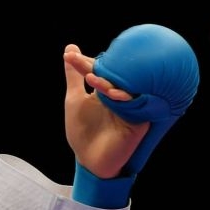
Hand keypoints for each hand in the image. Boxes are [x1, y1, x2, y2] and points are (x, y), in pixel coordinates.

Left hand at [63, 44, 149, 179]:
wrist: (90, 161)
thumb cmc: (82, 132)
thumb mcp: (74, 100)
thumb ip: (73, 77)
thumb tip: (69, 48)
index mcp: (107, 88)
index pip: (100, 69)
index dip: (85, 63)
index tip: (70, 56)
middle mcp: (121, 94)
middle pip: (115, 74)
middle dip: (98, 67)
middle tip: (79, 62)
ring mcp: (131, 106)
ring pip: (125, 86)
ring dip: (108, 81)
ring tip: (90, 79)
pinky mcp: (139, 119)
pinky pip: (136, 103)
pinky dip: (123, 97)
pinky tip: (109, 94)